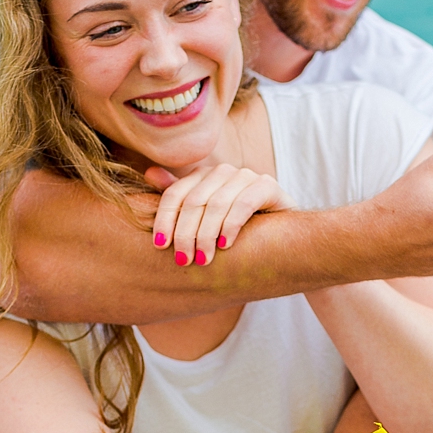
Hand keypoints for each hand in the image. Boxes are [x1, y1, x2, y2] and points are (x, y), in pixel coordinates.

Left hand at [144, 163, 295, 266]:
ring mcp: (246, 176)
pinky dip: (231, 225)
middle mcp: (222, 172)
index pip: (175, 194)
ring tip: (204, 259)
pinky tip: (226, 245)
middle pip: (194, 201)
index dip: (164, 219)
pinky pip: (244, 203)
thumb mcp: (205, 218)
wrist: (282, 236)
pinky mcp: (267, 185)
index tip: (160, 245)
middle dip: (186, 233)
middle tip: (184, 260)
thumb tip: (149, 173)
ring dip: (207, 235)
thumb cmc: (237, 229)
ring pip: (217, 204)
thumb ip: (180, 197)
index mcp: (202, 176)